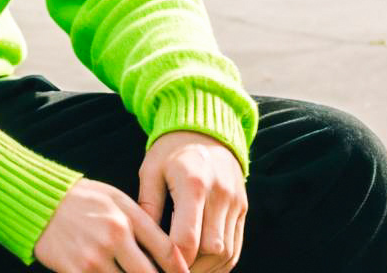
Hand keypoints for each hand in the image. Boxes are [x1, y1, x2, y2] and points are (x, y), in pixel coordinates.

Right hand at [34, 177, 190, 272]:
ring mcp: (93, 258)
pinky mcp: (75, 272)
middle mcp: (113, 237)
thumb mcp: (115, 198)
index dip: (181, 270)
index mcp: (126, 217)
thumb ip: (143, 221)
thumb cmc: (82, 199)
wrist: (40, 201)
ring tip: (129, 272)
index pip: (167, 251)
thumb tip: (172, 253)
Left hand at [138, 131, 247, 272]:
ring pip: (227, 253)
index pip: (188, 238)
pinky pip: (236, 246)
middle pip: (212, 250)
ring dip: (207, 269)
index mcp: (192, 183)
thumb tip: (143, 244)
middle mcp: (219, 194)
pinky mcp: (243, 208)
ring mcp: (235, 202)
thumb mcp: (150, 171)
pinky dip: (221, 262)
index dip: (173, 260)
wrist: (203, 128)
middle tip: (169, 270)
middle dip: (191, 268)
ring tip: (184, 270)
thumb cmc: (169, 150)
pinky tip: (202, 265)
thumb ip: (148, 206)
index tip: (157, 266)